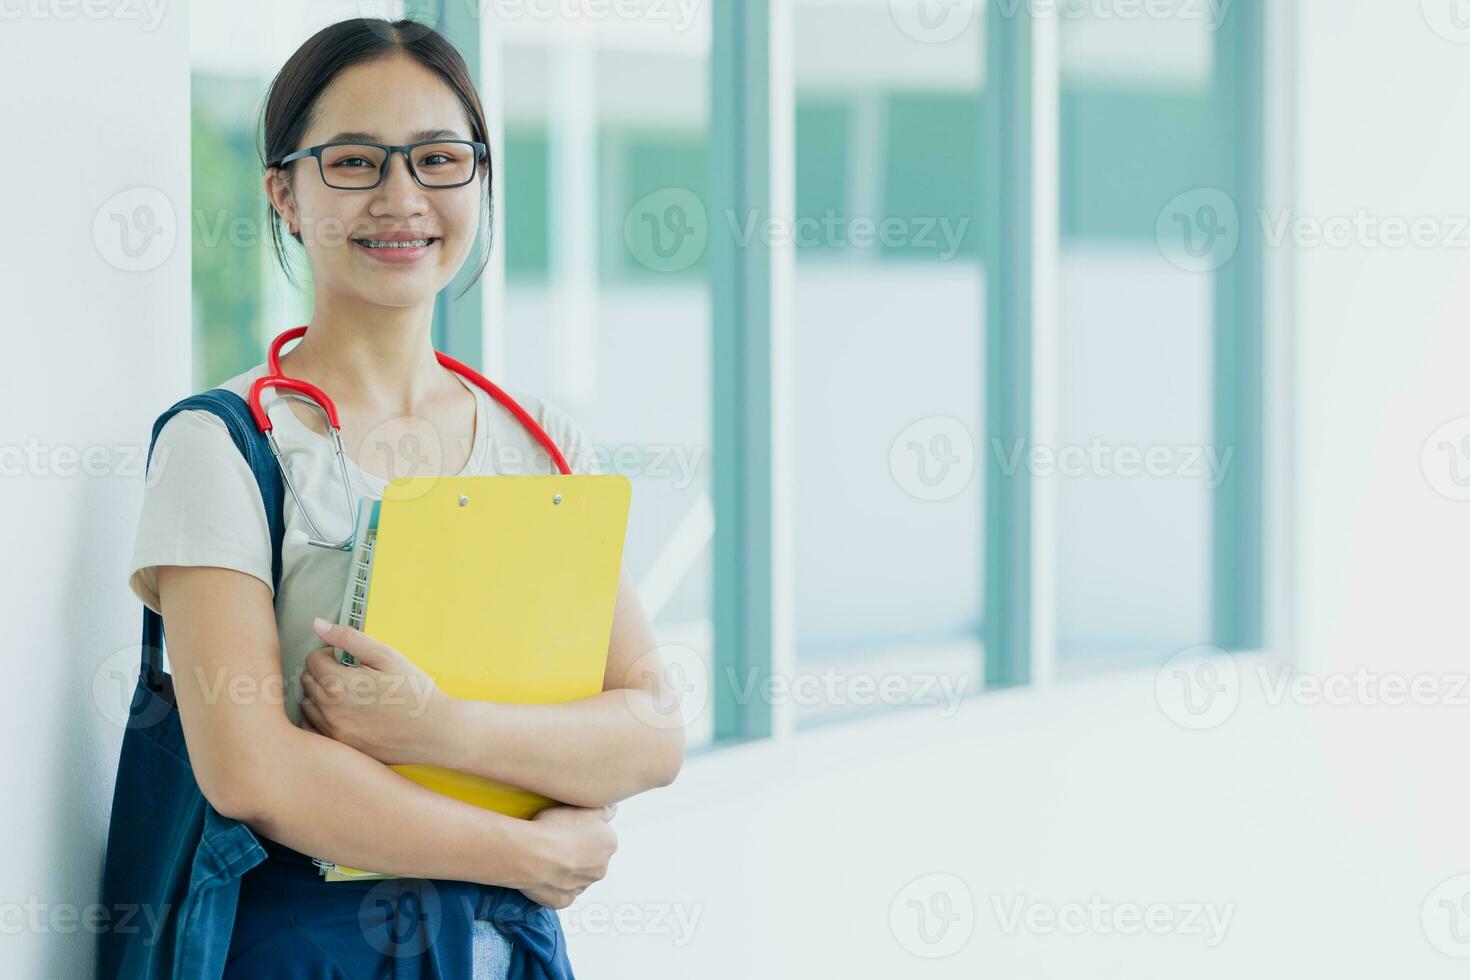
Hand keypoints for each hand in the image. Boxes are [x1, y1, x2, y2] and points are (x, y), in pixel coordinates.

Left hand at [298, 617, 458, 765]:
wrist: (436, 731)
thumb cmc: (414, 691)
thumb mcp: (387, 656)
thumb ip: (349, 638)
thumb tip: (317, 625)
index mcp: (339, 684)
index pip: (312, 660)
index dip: (330, 653)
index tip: (348, 658)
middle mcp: (330, 710)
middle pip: (307, 681)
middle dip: (324, 673)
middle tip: (352, 675)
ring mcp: (334, 732)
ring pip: (308, 706)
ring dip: (321, 696)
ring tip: (351, 695)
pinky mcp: (341, 747)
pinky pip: (315, 729)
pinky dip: (322, 718)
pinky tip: (345, 714)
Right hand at [515, 804, 617, 908]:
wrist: (531, 854)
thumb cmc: (554, 827)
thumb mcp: (580, 807)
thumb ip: (602, 809)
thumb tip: (613, 809)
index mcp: (609, 843)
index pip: (600, 836)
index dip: (583, 830)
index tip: (568, 828)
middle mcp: (602, 868)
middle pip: (591, 858)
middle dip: (578, 853)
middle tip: (557, 843)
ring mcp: (583, 887)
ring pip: (577, 876)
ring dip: (567, 870)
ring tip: (547, 858)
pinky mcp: (565, 900)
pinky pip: (561, 892)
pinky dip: (554, 885)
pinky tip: (543, 873)